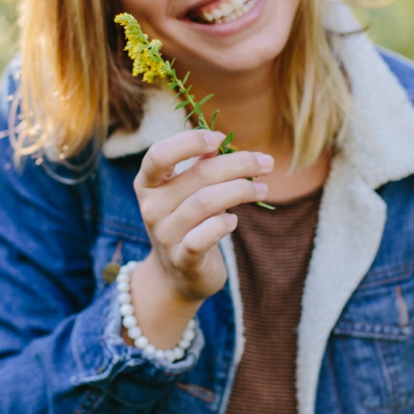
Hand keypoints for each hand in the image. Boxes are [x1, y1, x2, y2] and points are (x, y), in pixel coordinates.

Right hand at [127, 130, 271, 346]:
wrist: (177, 275)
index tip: (218, 138)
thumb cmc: (188, 222)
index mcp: (147, 184)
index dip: (189, 142)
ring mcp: (164, 234)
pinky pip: (203, 237)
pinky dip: (223, 225)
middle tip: (265, 163)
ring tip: (262, 189)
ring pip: (205, 202)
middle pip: (198, 175)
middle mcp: (151, 207)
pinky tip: (235, 221)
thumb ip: (200, 166)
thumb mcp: (186, 192)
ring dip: (241, 190)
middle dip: (238, 164)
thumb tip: (221, 142)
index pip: (159, 154)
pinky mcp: (182, 259)